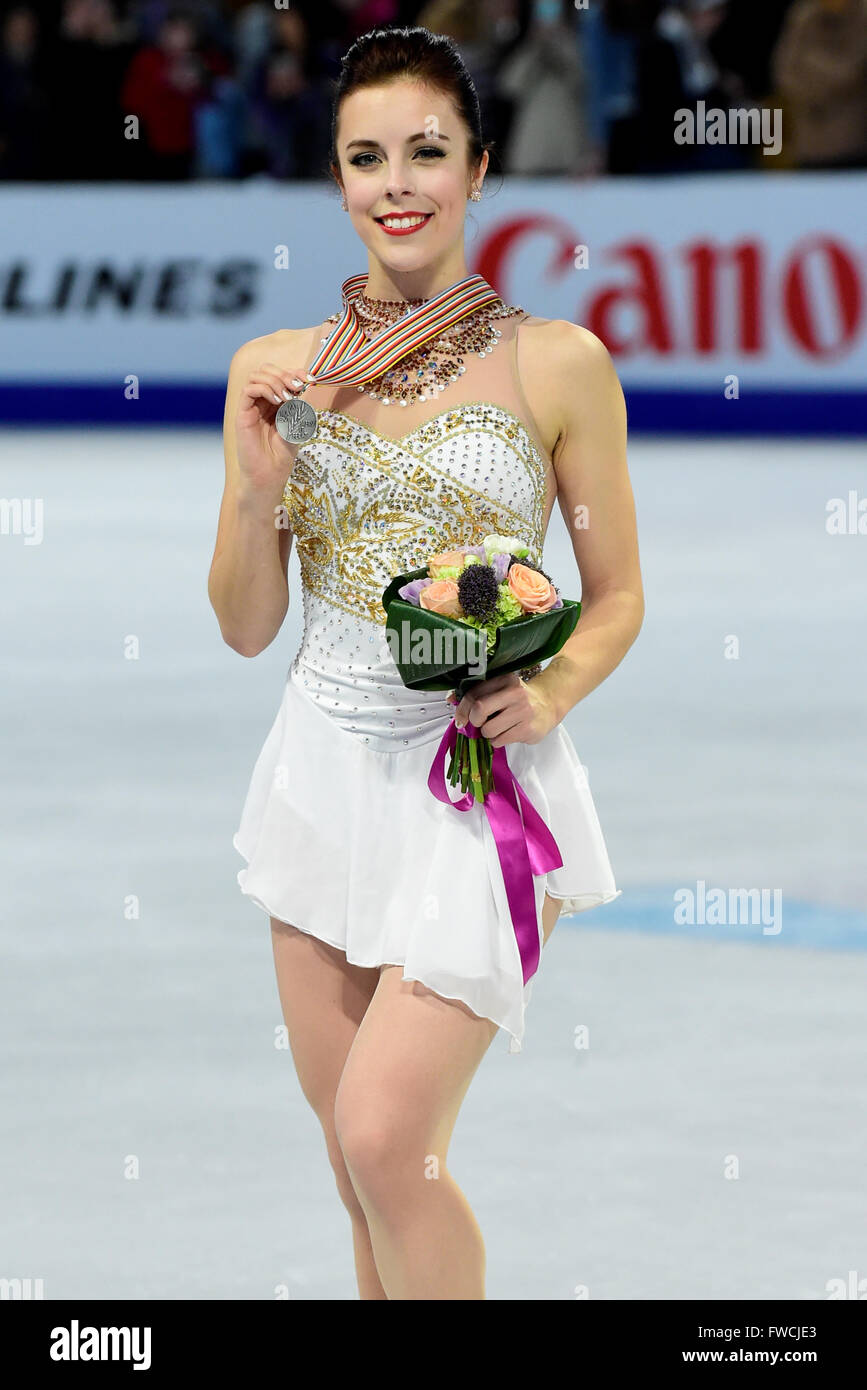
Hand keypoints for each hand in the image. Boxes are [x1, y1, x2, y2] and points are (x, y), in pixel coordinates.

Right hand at [234, 361, 314, 493]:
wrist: (268, 476)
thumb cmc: (282, 456)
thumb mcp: (298, 428)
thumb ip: (300, 407)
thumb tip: (305, 386)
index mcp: (277, 402)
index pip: (282, 375)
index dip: (296, 372)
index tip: (310, 380)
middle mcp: (263, 401)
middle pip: (267, 370)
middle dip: (285, 373)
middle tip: (298, 387)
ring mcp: (252, 407)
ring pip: (256, 376)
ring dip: (275, 380)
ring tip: (287, 396)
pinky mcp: (242, 414)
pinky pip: (248, 390)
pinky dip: (264, 389)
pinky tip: (277, 401)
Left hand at [447, 671, 558, 747]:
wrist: (549, 704)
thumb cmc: (518, 698)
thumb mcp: (501, 689)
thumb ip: (478, 693)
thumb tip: (450, 699)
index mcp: (505, 680)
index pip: (475, 694)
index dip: (462, 709)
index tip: (460, 718)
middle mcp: (515, 693)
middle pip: (480, 710)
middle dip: (474, 721)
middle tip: (479, 723)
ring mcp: (523, 712)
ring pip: (489, 729)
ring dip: (487, 733)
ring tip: (497, 728)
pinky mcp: (528, 729)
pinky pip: (500, 741)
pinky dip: (497, 740)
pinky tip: (507, 733)